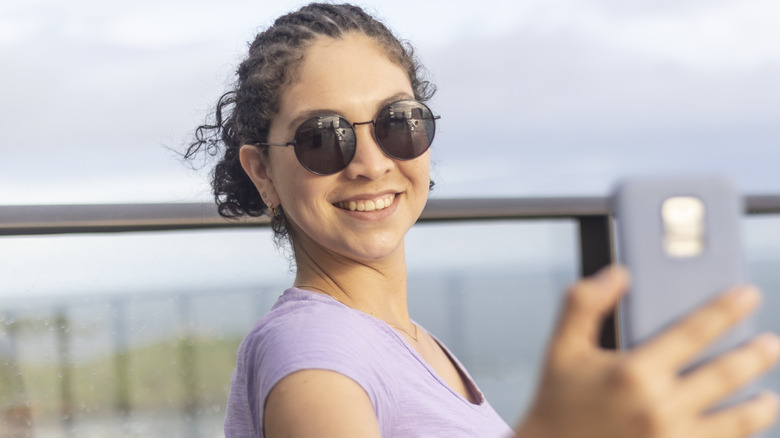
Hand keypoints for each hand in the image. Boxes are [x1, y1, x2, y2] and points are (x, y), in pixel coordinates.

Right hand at [515, 265, 779, 437]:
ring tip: (769, 396)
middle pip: (724, 375)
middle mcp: (659, 407)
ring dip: (759, 406)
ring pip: (735, 421)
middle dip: (754, 356)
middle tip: (770, 344)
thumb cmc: (557, 403)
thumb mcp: (561, 347)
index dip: (724, 310)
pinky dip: (737, 436)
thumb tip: (618, 274)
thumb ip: (584, 303)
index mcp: (633, 373)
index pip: (692, 332)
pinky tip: (744, 429)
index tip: (746, 295)